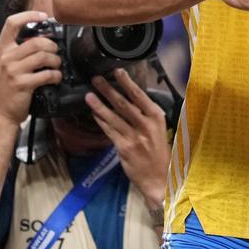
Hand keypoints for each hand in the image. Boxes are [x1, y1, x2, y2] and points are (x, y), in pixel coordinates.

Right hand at [0, 10, 62, 126]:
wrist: (0, 112)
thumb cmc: (8, 87)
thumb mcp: (8, 64)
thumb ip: (21, 50)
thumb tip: (45, 39)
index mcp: (2, 49)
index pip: (12, 23)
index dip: (29, 15)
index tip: (44, 16)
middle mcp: (6, 57)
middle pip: (36, 41)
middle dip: (52, 46)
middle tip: (55, 52)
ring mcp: (13, 71)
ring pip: (43, 56)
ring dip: (56, 61)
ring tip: (56, 66)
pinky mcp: (22, 84)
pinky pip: (47, 74)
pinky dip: (56, 76)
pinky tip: (55, 78)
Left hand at [85, 71, 168, 204]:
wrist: (160, 177)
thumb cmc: (159, 152)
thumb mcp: (158, 130)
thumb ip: (145, 115)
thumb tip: (128, 97)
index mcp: (157, 118)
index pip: (140, 96)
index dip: (127, 83)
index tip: (117, 71)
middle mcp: (146, 126)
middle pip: (124, 104)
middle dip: (108, 90)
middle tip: (96, 79)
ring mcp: (134, 137)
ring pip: (113, 117)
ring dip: (99, 105)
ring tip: (88, 95)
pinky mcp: (124, 148)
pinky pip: (109, 131)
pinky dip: (101, 121)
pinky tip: (93, 113)